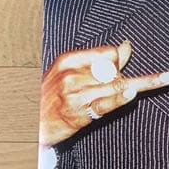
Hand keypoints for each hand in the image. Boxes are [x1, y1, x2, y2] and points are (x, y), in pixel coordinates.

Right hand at [39, 39, 168, 147]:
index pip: (108, 53)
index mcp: (68, 60)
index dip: (116, 62)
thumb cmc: (56, 95)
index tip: (112, 71)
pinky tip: (131, 94)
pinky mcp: (80, 113)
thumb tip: (126, 45)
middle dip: (117, 80)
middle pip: (114, 71)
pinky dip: (121, 99)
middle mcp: (70, 75)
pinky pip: (107, 103)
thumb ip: (102, 60)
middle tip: (102, 90)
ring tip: (106, 98)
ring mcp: (75, 94)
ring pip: (114, 86)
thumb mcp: (71, 71)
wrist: (36, 123)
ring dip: (120, 92)